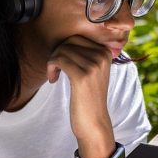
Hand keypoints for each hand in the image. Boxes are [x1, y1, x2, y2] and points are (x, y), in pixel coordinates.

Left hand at [47, 35, 114, 157]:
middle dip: (57, 53)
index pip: (78, 37)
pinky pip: (59, 60)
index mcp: (106, 52)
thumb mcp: (93, 71)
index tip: (62, 64)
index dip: (64, 48)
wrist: (94, 121)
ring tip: (54, 75)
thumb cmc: (88, 96)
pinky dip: (51, 68)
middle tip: (55, 69)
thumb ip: (86, 53)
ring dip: (52, 62)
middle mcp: (102, 56)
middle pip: (69, 41)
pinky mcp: (82, 76)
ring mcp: (93, 65)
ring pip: (62, 50)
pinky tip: (53, 79)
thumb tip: (67, 36)